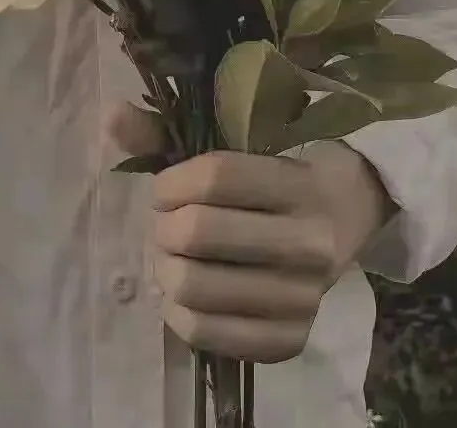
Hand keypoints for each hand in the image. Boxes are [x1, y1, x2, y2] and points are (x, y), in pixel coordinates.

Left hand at [106, 102, 393, 362]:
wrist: (347, 218)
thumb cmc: (277, 176)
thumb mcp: (238, 146)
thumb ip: (168, 136)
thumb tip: (109, 116)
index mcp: (298, 186)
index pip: (215, 178)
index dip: (171, 182)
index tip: (165, 188)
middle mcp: (308, 243)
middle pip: (197, 233)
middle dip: (163, 226)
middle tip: (167, 224)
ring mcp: (303, 298)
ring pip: (193, 287)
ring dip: (165, 269)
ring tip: (173, 258)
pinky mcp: (291, 339)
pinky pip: (206, 333)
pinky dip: (179, 314)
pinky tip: (186, 295)